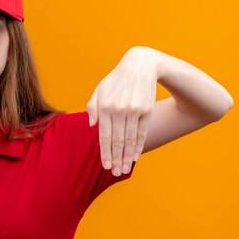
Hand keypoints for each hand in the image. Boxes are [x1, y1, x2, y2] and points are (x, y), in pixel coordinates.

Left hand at [85, 47, 157, 175]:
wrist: (141, 65)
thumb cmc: (116, 80)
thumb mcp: (100, 89)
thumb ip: (92, 106)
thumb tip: (91, 125)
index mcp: (104, 106)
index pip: (104, 135)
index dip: (105, 152)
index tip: (106, 166)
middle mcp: (118, 109)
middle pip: (117, 140)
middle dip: (116, 159)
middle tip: (115, 173)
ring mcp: (134, 110)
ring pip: (130, 139)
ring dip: (127, 156)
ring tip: (125, 169)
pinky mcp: (147, 110)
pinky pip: (142, 132)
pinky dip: (138, 146)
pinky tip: (135, 156)